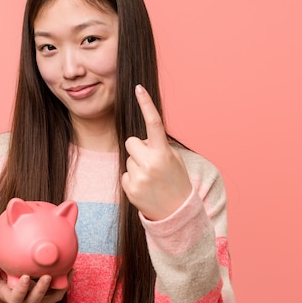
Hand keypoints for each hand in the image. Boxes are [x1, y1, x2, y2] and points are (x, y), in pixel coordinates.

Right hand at [0, 256, 70, 302]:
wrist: (6, 287)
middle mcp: (26, 301)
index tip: (24, 277)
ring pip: (50, 298)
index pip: (16, 298)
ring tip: (66, 272)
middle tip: (46, 276)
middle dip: (41, 289)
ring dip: (58, 287)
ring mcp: (38, 300)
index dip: (21, 290)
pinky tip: (71, 269)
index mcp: (11, 297)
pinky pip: (58, 292)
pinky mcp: (47, 296)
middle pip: (35, 300)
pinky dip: (65, 283)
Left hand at [121, 84, 192, 220]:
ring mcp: (138, 177)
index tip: (138, 88)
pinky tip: (145, 188)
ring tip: (151, 179)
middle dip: (139, 148)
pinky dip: (132, 179)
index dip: (146, 104)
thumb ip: (158, 146)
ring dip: (137, 165)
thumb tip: (139, 140)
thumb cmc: (176, 181)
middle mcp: (150, 163)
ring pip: (128, 158)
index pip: (154, 123)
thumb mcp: (174, 160)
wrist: (177, 214)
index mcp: (163, 153)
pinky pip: (124, 173)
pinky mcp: (129, 188)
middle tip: (152, 163)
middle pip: (132, 141)